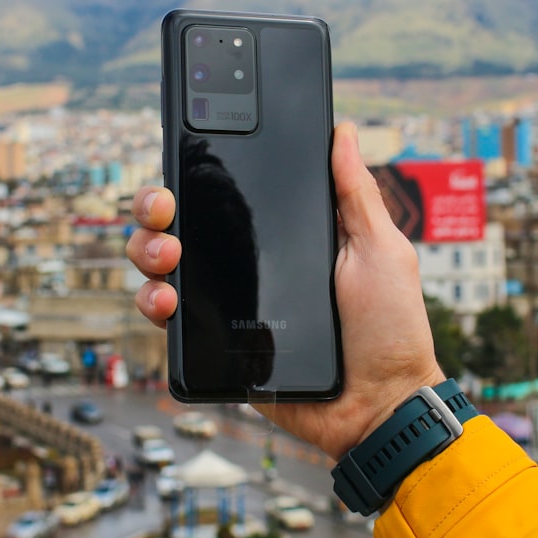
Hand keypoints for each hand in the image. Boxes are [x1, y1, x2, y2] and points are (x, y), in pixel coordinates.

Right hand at [127, 122, 444, 459]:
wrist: (378, 405)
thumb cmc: (390, 328)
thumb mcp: (379, 250)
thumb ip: (356, 193)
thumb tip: (345, 132)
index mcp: (282, 235)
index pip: (228, 195)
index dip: (198, 174)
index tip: (184, 159)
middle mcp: (247, 264)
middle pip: (180, 223)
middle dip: (155, 207)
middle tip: (165, 210)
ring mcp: (227, 303)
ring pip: (161, 266)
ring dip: (148, 251)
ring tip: (170, 259)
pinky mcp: (215, 344)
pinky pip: (168, 319)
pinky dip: (153, 304)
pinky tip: (168, 301)